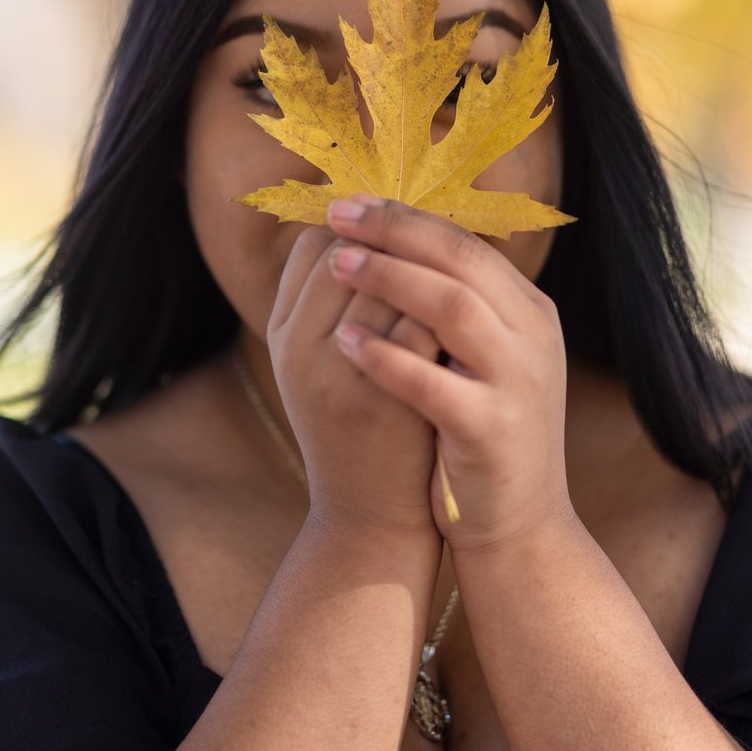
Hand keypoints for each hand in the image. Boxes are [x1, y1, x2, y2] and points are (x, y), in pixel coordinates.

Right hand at [267, 223, 439, 538]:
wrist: (371, 518)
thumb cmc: (352, 431)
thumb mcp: (322, 366)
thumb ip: (330, 306)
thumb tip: (369, 238)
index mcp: (282, 337)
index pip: (314, 247)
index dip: (359, 232)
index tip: (392, 234)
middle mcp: (301, 353)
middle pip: (351, 258)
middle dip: (394, 241)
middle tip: (425, 239)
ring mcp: (345, 380)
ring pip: (390, 288)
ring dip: (424, 269)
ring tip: (447, 266)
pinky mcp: (392, 405)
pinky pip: (423, 332)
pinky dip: (447, 312)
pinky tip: (469, 307)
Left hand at [326, 196, 575, 550]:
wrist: (519, 526)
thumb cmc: (480, 432)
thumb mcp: (480, 358)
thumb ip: (452, 304)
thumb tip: (388, 244)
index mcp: (528, 311)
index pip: (465, 243)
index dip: (406, 218)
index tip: (352, 203)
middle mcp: (533, 336)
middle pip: (461, 260)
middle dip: (395, 232)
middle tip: (340, 215)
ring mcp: (518, 381)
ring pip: (453, 307)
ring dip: (389, 279)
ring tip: (339, 264)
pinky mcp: (492, 429)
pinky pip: (432, 383)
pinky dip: (386, 358)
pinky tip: (344, 344)